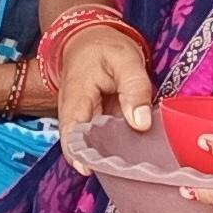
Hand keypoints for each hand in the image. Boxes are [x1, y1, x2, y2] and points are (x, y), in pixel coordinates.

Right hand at [55, 30, 155, 167]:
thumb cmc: (105, 47)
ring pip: (92, 144)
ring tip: (135, 168)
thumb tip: (141, 123)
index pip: (71, 133)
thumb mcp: (126, 60)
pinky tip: (135, 153)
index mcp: (76, 98)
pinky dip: (115, 146)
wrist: (89, 38)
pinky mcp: (93, 120)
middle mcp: (74, 113)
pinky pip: (101, 138)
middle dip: (101, 161)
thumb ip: (135, 89)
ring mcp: (83, 118)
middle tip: (128, 174)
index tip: (91, 170)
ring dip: (109, 156)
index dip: (79, 155)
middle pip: (82, 145)